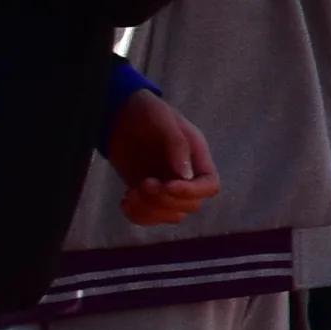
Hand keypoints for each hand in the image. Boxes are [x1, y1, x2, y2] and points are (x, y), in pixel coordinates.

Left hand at [106, 94, 219, 227]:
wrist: (120, 114)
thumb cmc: (147, 112)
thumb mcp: (164, 121)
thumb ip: (177, 145)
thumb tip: (186, 175)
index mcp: (197, 158)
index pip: (209, 186)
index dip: (192, 192)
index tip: (167, 185)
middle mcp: (186, 177)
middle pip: (190, 205)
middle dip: (165, 199)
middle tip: (144, 183)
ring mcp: (166, 187)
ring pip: (171, 215)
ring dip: (150, 210)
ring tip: (131, 194)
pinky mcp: (146, 195)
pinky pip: (150, 217)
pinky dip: (138, 215)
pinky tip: (125, 201)